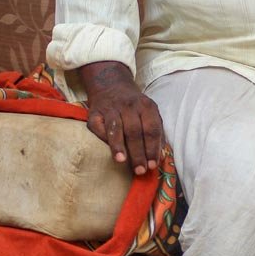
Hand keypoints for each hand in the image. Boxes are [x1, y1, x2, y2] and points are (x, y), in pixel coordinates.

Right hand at [80, 60, 162, 176]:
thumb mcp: (150, 112)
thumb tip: (160, 156)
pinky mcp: (94, 112)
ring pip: (116, 129)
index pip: (152, 129)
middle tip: (140, 170)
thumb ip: (156, 132)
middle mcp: (129, 106)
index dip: (153, 148)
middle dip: (138, 153)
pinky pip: (98, 127)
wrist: (111, 85)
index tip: (153, 165)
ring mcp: (111, 108)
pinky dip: (103, 139)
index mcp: (147, 106)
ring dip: (119, 146)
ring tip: (122, 161)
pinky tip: (107, 150)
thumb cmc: (135, 106)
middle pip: (135, 132)